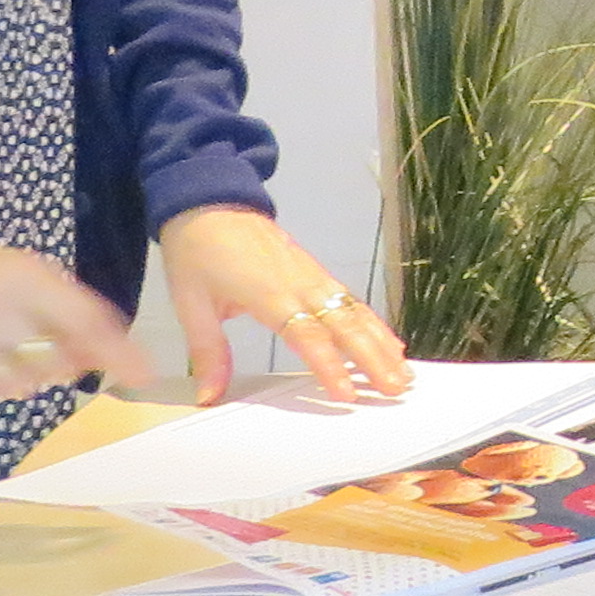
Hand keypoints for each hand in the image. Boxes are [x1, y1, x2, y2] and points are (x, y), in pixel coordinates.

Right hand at [0, 180, 135, 411]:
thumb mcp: (13, 270)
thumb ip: (57, 308)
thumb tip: (102, 354)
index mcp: (23, 275)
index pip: (87, 320)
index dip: (119, 352)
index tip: (146, 377)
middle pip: (51, 364)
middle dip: (56, 368)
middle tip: (39, 355)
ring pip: (11, 386)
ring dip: (14, 380)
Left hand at [155, 203, 407, 407]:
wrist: (209, 200)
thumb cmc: (198, 251)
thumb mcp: (191, 303)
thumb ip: (207, 351)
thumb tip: (208, 395)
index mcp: (268, 294)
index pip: (307, 335)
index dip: (329, 365)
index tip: (347, 394)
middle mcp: (300, 284)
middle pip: (345, 325)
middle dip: (373, 359)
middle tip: (396, 389)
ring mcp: (313, 276)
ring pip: (356, 312)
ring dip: (382, 344)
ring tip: (404, 374)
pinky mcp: (317, 271)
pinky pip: (352, 301)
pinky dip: (375, 324)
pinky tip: (390, 343)